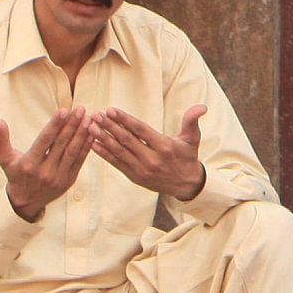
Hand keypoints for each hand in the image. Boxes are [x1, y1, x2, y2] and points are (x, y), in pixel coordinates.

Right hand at [0, 108, 92, 222]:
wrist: (26, 203)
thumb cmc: (15, 175)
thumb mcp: (4, 159)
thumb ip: (1, 140)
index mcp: (29, 164)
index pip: (44, 140)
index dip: (55, 125)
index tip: (64, 110)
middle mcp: (44, 171)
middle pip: (61, 144)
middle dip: (72, 124)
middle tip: (80, 108)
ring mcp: (58, 177)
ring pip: (72, 151)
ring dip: (82, 133)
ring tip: (88, 118)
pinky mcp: (69, 180)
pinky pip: (80, 161)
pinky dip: (86, 146)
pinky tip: (92, 133)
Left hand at [89, 102, 208, 203]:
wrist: (186, 185)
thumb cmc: (187, 157)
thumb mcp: (192, 139)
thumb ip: (192, 121)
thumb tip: (202, 106)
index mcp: (164, 147)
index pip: (141, 130)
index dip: (125, 120)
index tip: (111, 110)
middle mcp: (152, 159)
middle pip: (127, 140)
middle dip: (109, 126)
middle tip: (96, 115)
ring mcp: (142, 170)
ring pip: (119, 152)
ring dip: (103, 139)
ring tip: (91, 127)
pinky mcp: (135, 177)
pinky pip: (117, 164)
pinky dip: (105, 154)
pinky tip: (94, 144)